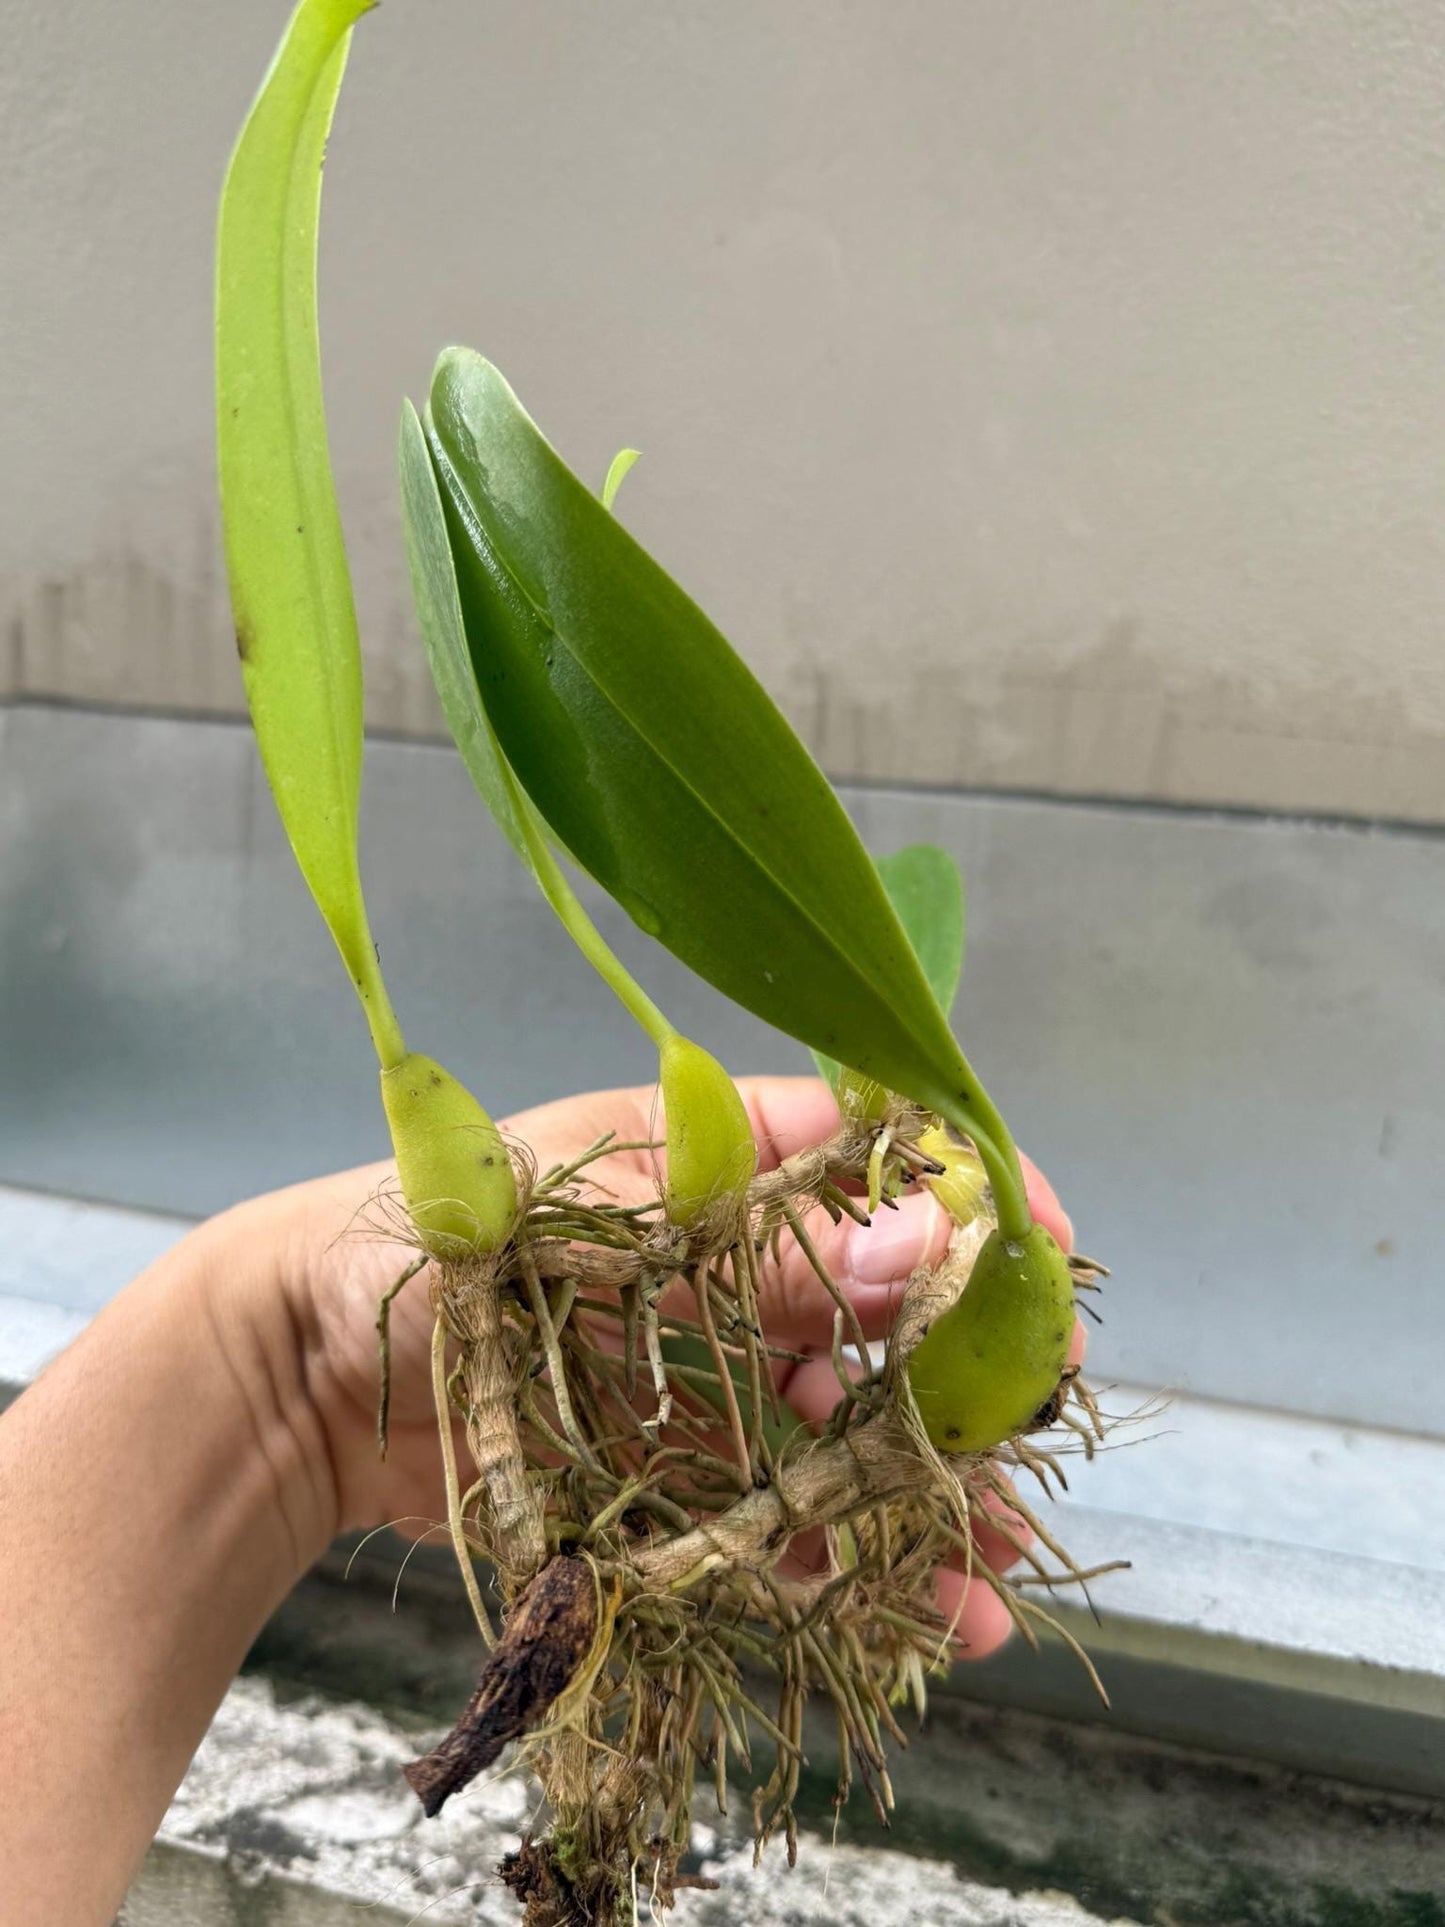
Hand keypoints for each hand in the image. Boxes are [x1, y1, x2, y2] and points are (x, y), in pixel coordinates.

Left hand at [217, 1074, 1077, 1660]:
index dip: (969, 1190)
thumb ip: (752, 1251)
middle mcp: (730, 1259)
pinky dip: (844, 1559)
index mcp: (713, 1155)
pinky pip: (780, 1509)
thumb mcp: (593, 1230)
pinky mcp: (673, 1465)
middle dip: (963, 1372)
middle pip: (883, 1306)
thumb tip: (915, 1247)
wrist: (298, 1373)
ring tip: (988, 1567)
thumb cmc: (425, 1246)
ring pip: (847, 1422)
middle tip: (1030, 1436)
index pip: (873, 1150)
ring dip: (922, 1491)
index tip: (1048, 1249)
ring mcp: (707, 1368)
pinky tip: (911, 1611)